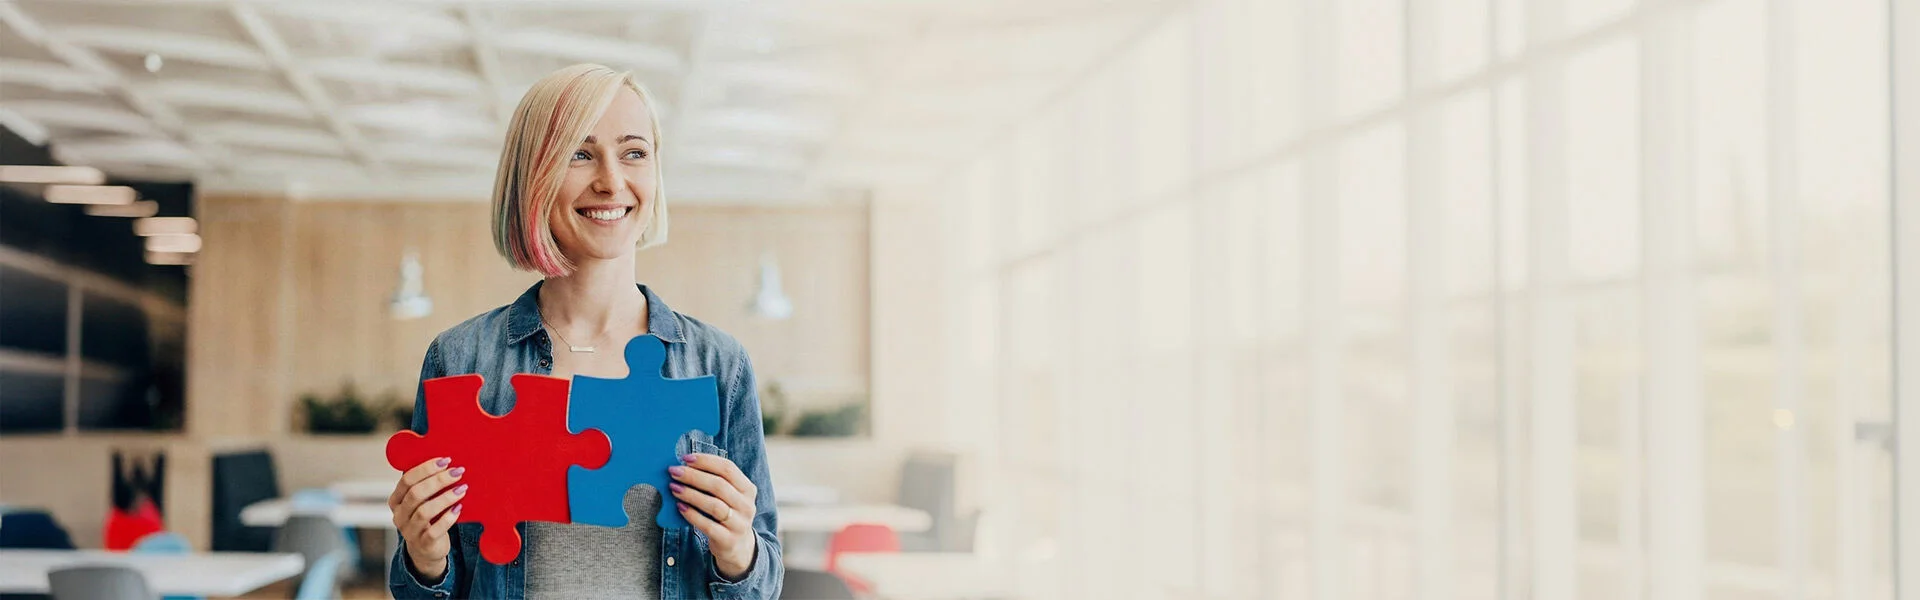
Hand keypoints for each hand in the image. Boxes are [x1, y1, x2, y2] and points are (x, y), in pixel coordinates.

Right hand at [388, 457, 466, 581]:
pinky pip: (434, 531)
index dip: (426, 468)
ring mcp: (410, 531)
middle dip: (438, 480)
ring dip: (445, 498)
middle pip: (415, 494)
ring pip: (424, 512)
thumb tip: (448, 463)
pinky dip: (447, 518)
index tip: (446, 461)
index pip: (407, 480)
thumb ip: (428, 485)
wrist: (426, 550)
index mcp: (396, 500)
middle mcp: (399, 515)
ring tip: (462, 489)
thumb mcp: (423, 501)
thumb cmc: (428, 518)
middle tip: (458, 472)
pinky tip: (458, 508)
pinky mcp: (423, 544)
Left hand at [669, 453, 758, 579]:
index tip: (686, 458)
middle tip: (674, 472)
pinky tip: (680, 507)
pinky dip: (692, 515)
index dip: (706, 461)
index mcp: (748, 489)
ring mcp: (739, 524)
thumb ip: (715, 481)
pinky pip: (708, 525)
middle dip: (693, 476)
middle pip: (719, 485)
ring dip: (691, 494)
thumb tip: (686, 465)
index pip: (728, 468)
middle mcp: (747, 505)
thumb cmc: (727, 514)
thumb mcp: (730, 496)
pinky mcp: (728, 540)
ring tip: (674, 488)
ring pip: (714, 505)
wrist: (738, 546)